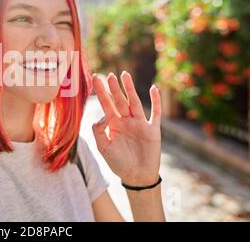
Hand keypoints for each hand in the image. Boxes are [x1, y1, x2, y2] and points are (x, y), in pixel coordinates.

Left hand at [92, 71, 161, 186]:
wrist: (136, 177)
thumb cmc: (118, 163)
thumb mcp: (103, 147)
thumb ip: (99, 130)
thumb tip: (104, 115)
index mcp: (113, 124)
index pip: (105, 104)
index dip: (101, 92)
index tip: (96, 78)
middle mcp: (126, 121)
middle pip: (119, 100)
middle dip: (114, 88)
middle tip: (109, 75)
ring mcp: (139, 123)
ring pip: (135, 102)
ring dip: (130, 89)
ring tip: (125, 75)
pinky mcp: (153, 129)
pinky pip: (155, 113)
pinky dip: (155, 101)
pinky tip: (153, 88)